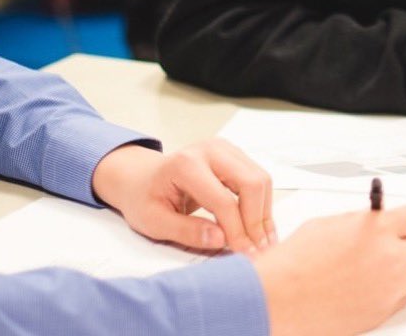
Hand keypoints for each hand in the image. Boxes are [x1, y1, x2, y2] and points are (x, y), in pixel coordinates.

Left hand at [90, 140, 273, 252]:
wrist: (141, 177)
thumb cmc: (145, 199)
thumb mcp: (154, 222)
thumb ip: (186, 231)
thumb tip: (221, 240)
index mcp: (186, 164)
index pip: (224, 201)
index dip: (238, 232)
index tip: (245, 256)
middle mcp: (210, 149)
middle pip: (251, 183)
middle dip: (258, 221)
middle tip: (260, 251)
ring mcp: (224, 148)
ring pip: (260, 179)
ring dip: (264, 213)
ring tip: (262, 243)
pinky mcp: (233, 154)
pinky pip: (257, 178)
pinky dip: (262, 204)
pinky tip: (258, 228)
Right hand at [253, 207, 405, 335]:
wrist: (284, 294)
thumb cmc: (299, 260)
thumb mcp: (330, 224)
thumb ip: (359, 222)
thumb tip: (371, 222)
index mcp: (377, 228)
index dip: (405, 218)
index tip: (401, 221)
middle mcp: (389, 257)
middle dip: (404, 243)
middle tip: (389, 244)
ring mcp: (390, 287)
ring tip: (391, 267)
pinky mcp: (384, 311)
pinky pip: (404, 297)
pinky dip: (396, 291)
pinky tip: (377, 286)